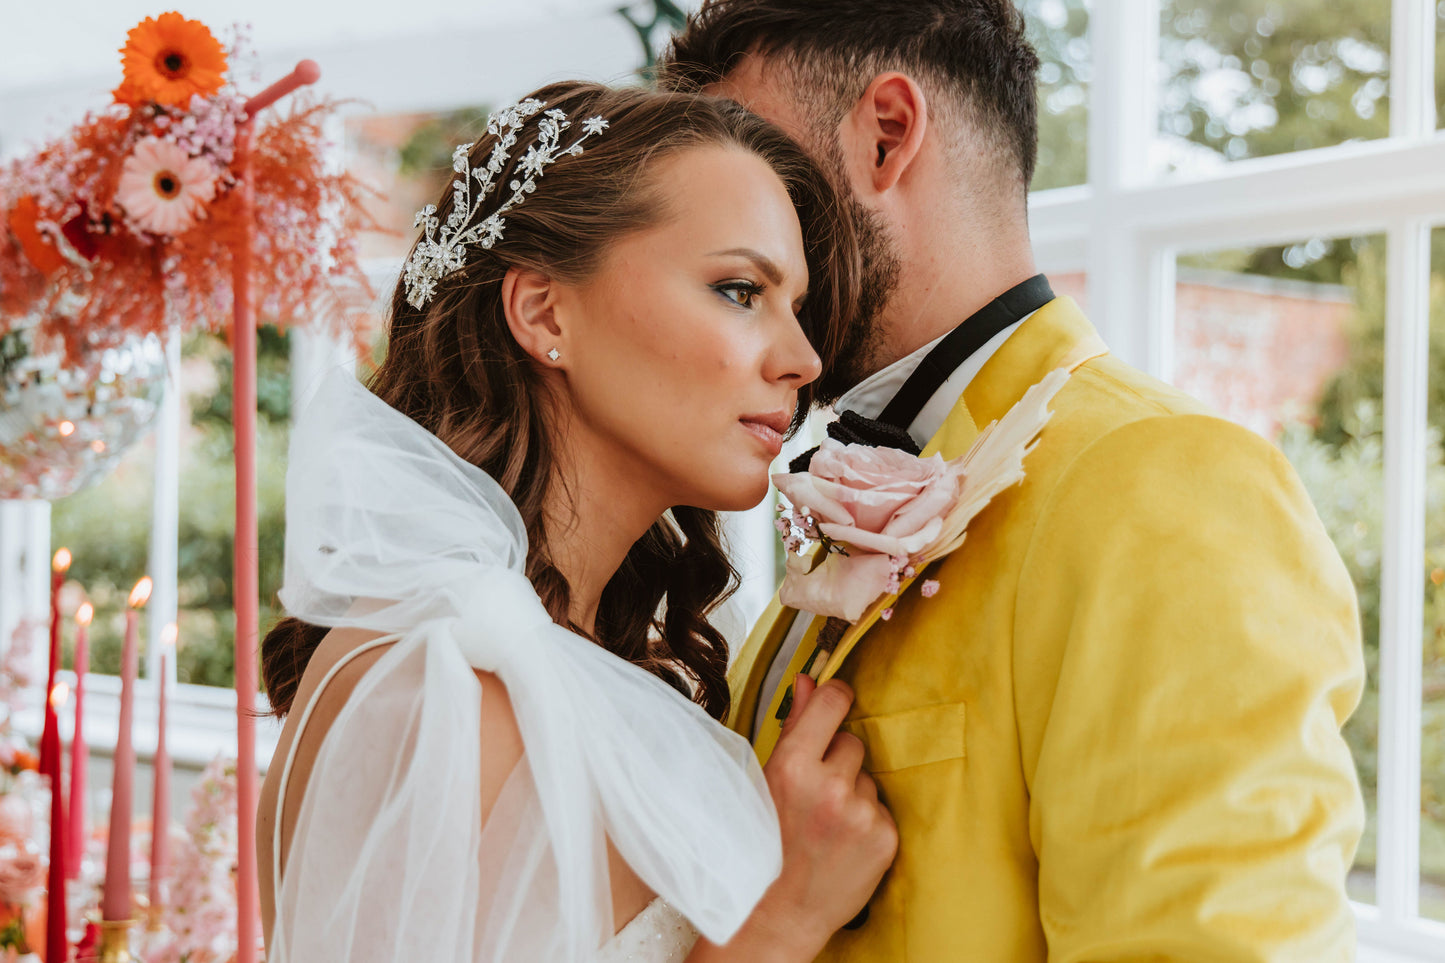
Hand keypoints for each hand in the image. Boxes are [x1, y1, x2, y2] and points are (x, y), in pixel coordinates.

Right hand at [754, 675, 897, 954]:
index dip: (836, 696)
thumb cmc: (763, 846)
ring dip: (853, 792)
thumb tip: (808, 681)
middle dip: (838, 760)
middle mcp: (830, 786)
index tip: (836, 700)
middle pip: (853, 742)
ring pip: (868, 777)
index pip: (832, 702)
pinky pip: (881, 808)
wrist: (776, 914)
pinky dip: (867, 821)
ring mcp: (860, 814)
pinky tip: (843, 843)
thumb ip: (794, 727)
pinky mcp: (884, 838)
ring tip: (825, 825)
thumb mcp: (766, 781)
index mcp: (792, 765)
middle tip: (814, 796)